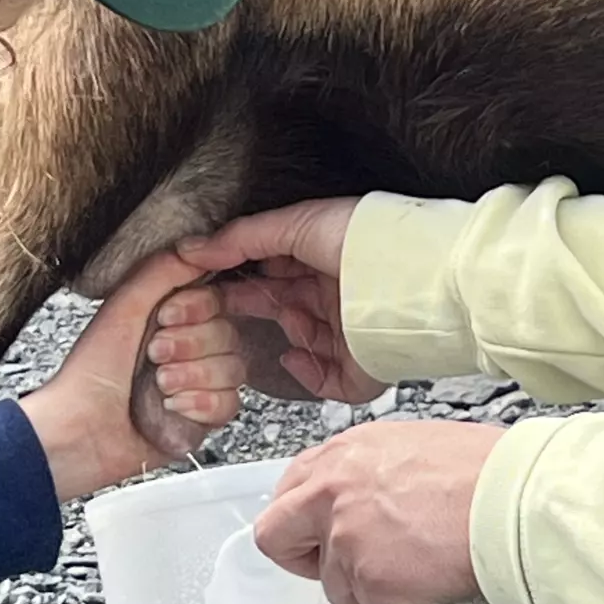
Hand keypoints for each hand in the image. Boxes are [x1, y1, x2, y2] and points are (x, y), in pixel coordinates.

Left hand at [21, 251, 241, 499]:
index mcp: (169, 320)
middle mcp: (187, 350)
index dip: (198, 310)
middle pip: (230, 335)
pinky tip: (173, 407)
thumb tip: (197, 248)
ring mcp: (197, 385)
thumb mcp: (123, 308)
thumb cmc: (90, 372)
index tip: (166, 318)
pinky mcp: (201, 420)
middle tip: (154, 356)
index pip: (216, 302)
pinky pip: (230, 405)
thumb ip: (161, 272)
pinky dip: (201, 405)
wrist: (80, 430)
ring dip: (194, 376)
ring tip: (160, 385)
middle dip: (191, 346)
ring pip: (234, 370)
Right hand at [179, 198, 386, 403]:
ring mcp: (349, 334)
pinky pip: (322, 380)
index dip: (242, 277)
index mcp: (325, 260)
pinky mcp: (359, 370)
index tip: (211, 284)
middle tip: (221, 312)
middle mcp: (338, 296)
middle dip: (253, 308)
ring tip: (284, 320)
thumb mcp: (296, 223)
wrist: (409, 279)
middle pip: (283, 308)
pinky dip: (304, 370)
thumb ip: (242, 236)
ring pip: (300, 342)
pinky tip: (296, 354)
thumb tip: (193, 248)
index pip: (275, 273)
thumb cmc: (365, 240)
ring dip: (285, 333)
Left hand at [254, 420, 502, 603]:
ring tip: (417, 564)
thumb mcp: (411, 446)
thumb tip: (361, 498)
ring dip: (369, 585)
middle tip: (339, 565)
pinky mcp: (372, 583)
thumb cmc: (485, 471)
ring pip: (335, 584)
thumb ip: (367, 473)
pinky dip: (401, 603)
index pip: (287, 491)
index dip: (302, 518)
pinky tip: (431, 578)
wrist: (516, 503)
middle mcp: (331, 496)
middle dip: (302, 557)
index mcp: (340, 456)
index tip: (316, 531)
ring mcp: (347, 543)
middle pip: (276, 538)